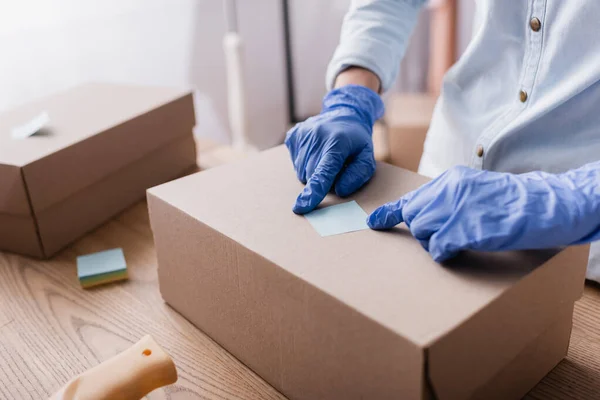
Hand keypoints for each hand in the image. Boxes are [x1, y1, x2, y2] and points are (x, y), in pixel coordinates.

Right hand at [285, 84, 383, 213]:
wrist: (344, 114)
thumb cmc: (356, 142)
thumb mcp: (367, 158)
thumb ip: (359, 175)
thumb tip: (340, 190)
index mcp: (337, 142)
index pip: (324, 171)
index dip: (314, 190)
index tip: (302, 206)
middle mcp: (316, 136)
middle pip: (312, 175)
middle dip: (323, 180)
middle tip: (335, 166)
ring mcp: (302, 135)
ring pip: (302, 172)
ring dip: (314, 172)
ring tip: (325, 158)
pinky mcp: (292, 136)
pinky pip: (295, 163)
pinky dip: (305, 163)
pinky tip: (315, 152)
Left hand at [367, 164, 599, 261]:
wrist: (543, 204)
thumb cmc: (513, 202)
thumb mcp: (477, 189)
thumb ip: (450, 197)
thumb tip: (426, 214)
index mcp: (451, 179)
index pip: (412, 197)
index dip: (390, 213)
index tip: (374, 223)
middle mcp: (447, 191)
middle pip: (415, 218)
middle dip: (425, 232)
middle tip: (450, 235)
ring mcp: (455, 209)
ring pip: (422, 232)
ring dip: (435, 242)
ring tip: (462, 240)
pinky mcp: (464, 230)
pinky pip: (437, 248)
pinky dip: (445, 253)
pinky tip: (461, 249)